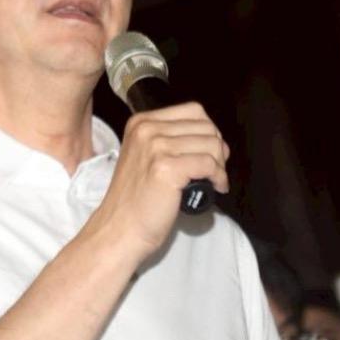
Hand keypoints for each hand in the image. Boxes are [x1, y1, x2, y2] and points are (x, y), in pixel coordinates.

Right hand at [91, 102, 229, 257]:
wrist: (119, 229)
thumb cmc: (136, 200)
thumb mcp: (146, 157)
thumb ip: (171, 141)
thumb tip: (215, 138)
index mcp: (141, 122)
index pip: (194, 111)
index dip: (209, 132)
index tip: (209, 153)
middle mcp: (146, 129)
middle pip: (206, 126)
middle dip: (217, 149)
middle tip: (213, 171)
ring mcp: (156, 147)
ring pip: (212, 144)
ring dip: (220, 165)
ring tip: (212, 181)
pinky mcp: (166, 168)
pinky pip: (210, 164)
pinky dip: (219, 177)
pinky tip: (214, 188)